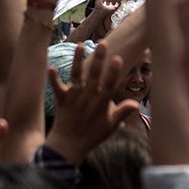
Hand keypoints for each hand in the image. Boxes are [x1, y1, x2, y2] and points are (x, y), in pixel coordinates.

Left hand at [45, 42, 139, 164]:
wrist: (69, 146)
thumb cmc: (93, 135)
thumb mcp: (111, 126)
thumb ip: (123, 112)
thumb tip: (136, 104)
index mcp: (101, 103)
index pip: (109, 84)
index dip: (113, 72)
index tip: (117, 58)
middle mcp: (88, 98)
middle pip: (94, 75)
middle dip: (99, 59)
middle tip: (103, 43)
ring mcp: (74, 98)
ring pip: (77, 76)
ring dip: (78, 61)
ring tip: (81, 46)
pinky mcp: (61, 101)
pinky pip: (56, 88)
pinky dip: (53, 78)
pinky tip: (51, 67)